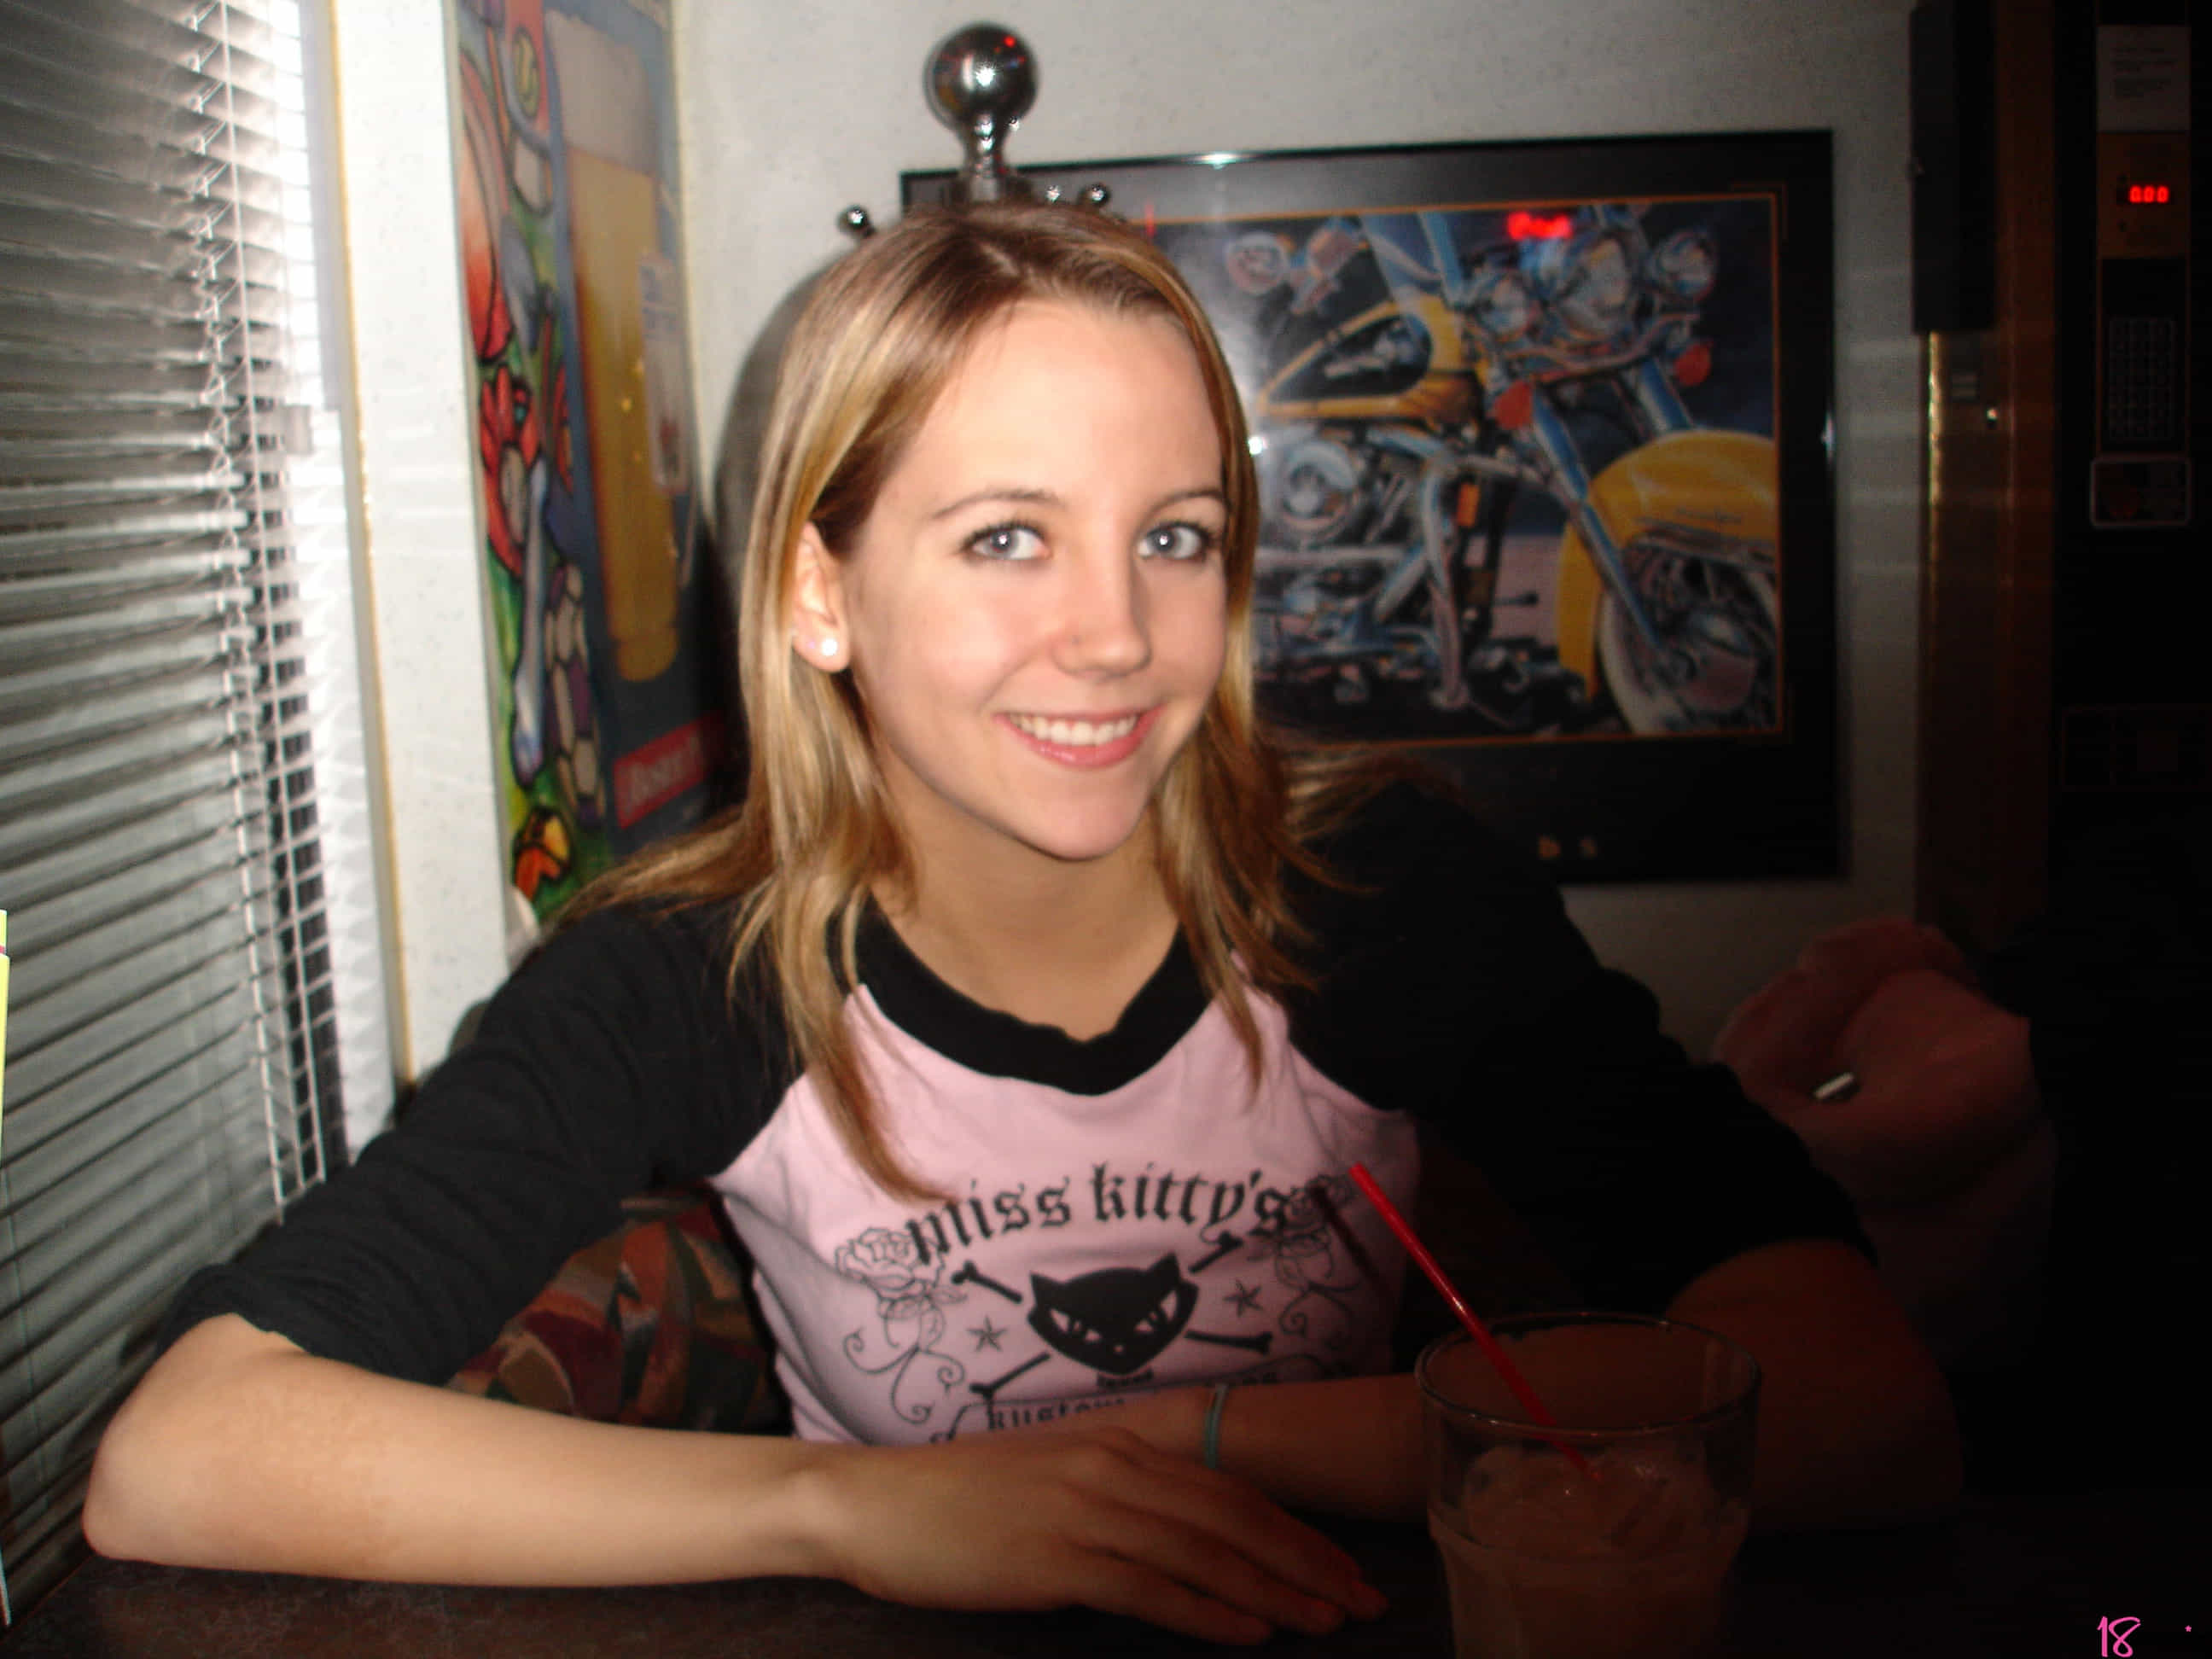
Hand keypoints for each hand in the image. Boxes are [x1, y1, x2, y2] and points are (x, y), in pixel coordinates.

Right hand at [805, 1422, 1387, 1644]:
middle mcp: (1113, 1468)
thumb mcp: (1054, 1484)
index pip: (1231, 1489)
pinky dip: (1205, 1612)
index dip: (1297, 1531)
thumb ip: (1120, 1501)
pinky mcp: (1055, 1557)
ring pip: (1204, 1551)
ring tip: (1327, 1624)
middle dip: (1308, 1562)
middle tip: (1365, 1603)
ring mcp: (1085, 1510)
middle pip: (1235, 1516)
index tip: (1346, 1568)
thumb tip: (1185, 1541)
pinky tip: (1248, 1636)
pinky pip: (1148, 1587)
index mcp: (1119, 1447)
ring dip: (1274, 1591)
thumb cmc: (961, 1503)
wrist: (875, 1504)